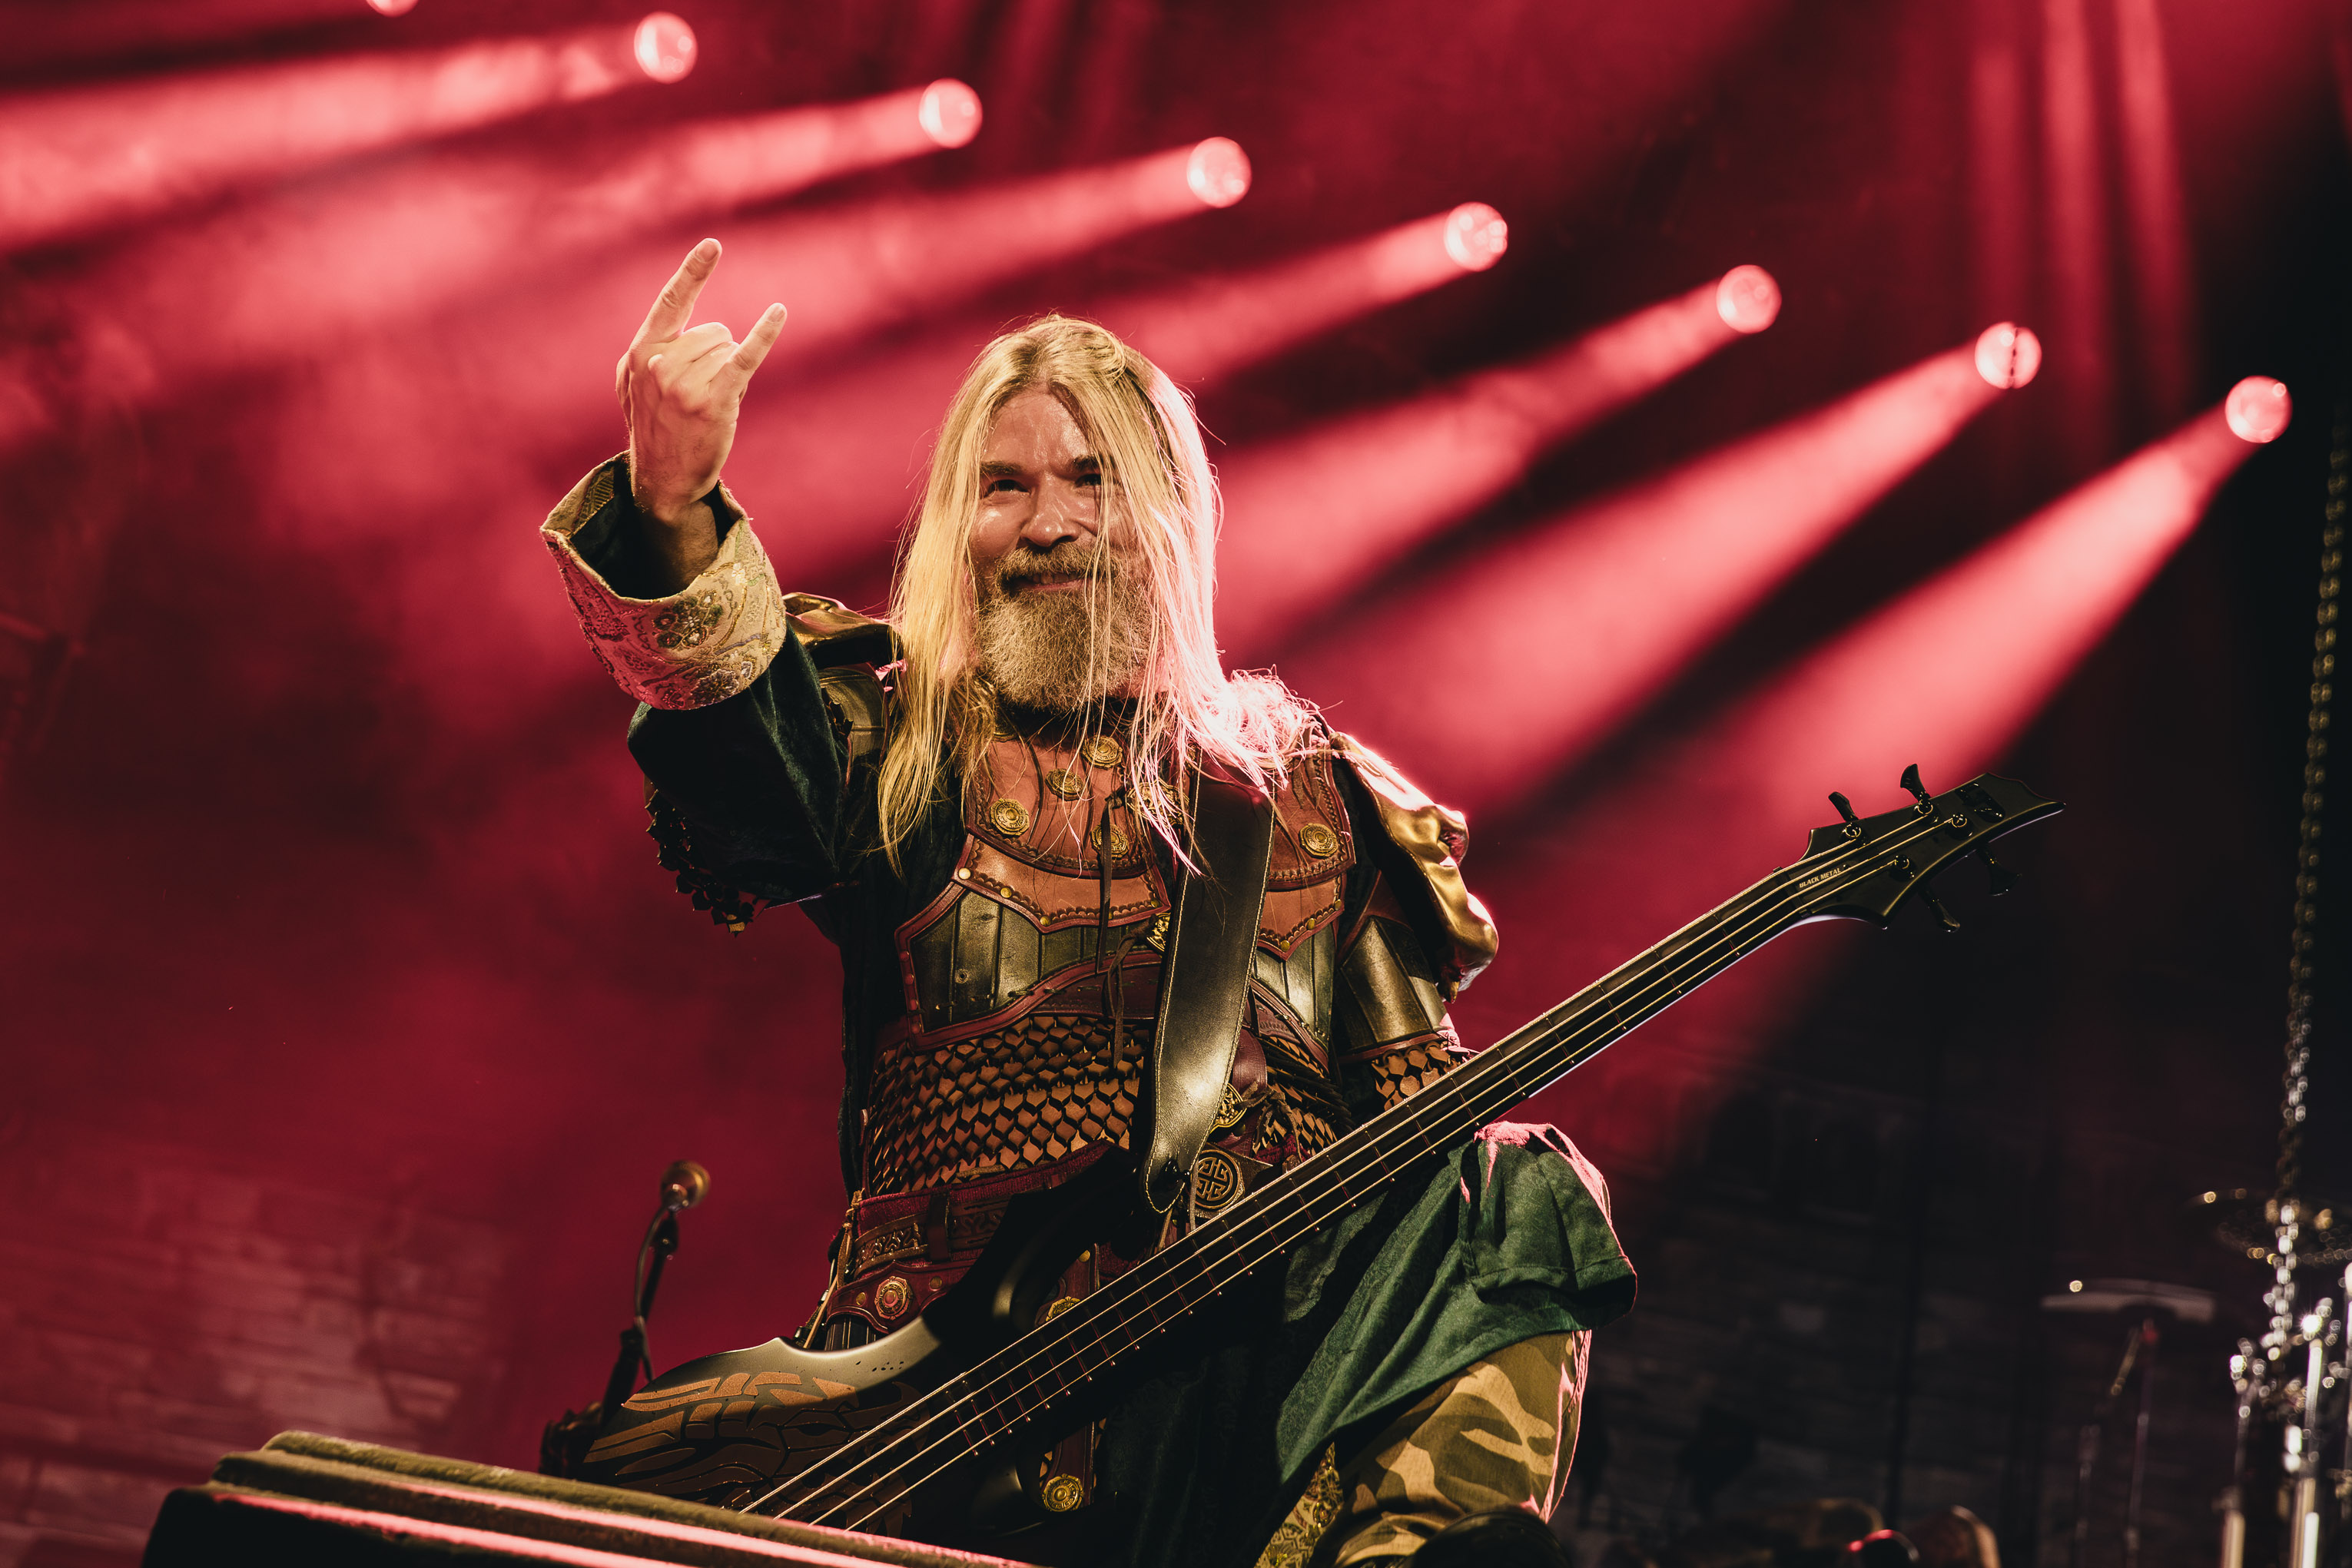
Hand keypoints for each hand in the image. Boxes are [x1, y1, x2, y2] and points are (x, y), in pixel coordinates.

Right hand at [615, 238, 786, 525]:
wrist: (662, 479)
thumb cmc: (653, 429)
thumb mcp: (633, 385)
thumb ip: (648, 353)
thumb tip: (670, 330)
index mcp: (640, 351)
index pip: (671, 301)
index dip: (693, 271)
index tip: (714, 245)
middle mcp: (659, 361)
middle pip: (714, 331)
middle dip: (716, 358)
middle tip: (698, 395)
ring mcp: (684, 381)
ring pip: (728, 349)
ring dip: (727, 374)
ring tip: (707, 405)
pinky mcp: (713, 399)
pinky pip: (745, 356)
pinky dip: (764, 333)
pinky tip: (778, 311)